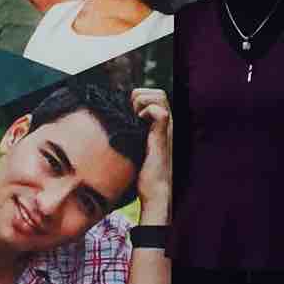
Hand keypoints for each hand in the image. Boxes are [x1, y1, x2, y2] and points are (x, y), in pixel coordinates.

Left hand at [130, 86, 172, 221]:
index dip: (139, 97)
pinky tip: (138, 124)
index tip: (127, 111)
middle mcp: (167, 124)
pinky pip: (160, 113)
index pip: (154, 95)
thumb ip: (132, 132)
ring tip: (134, 117)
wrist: (155, 191)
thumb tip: (115, 121)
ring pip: (160, 96)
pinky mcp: (164, 136)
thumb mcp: (135, 146)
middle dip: (140, 95)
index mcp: (161, 124)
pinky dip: (146, 112)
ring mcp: (168, 128)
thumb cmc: (143, 173)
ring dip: (142, 102)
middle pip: (159, 92)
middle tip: (129, 112)